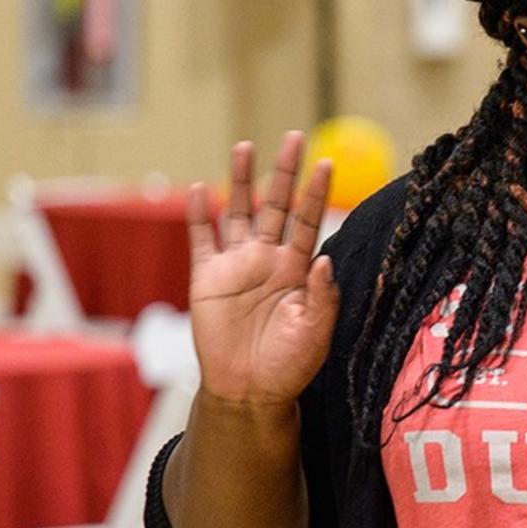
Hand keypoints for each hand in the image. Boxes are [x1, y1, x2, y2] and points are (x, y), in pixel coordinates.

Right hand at [186, 133, 338, 406]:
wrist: (250, 390)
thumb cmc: (289, 365)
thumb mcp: (316, 332)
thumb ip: (323, 296)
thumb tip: (324, 259)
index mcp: (298, 270)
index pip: (309, 221)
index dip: (316, 193)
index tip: (326, 163)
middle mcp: (268, 259)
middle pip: (277, 205)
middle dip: (284, 172)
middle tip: (294, 136)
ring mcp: (237, 265)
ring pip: (239, 213)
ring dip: (242, 180)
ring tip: (245, 146)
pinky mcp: (207, 278)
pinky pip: (202, 240)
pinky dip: (200, 215)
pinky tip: (203, 189)